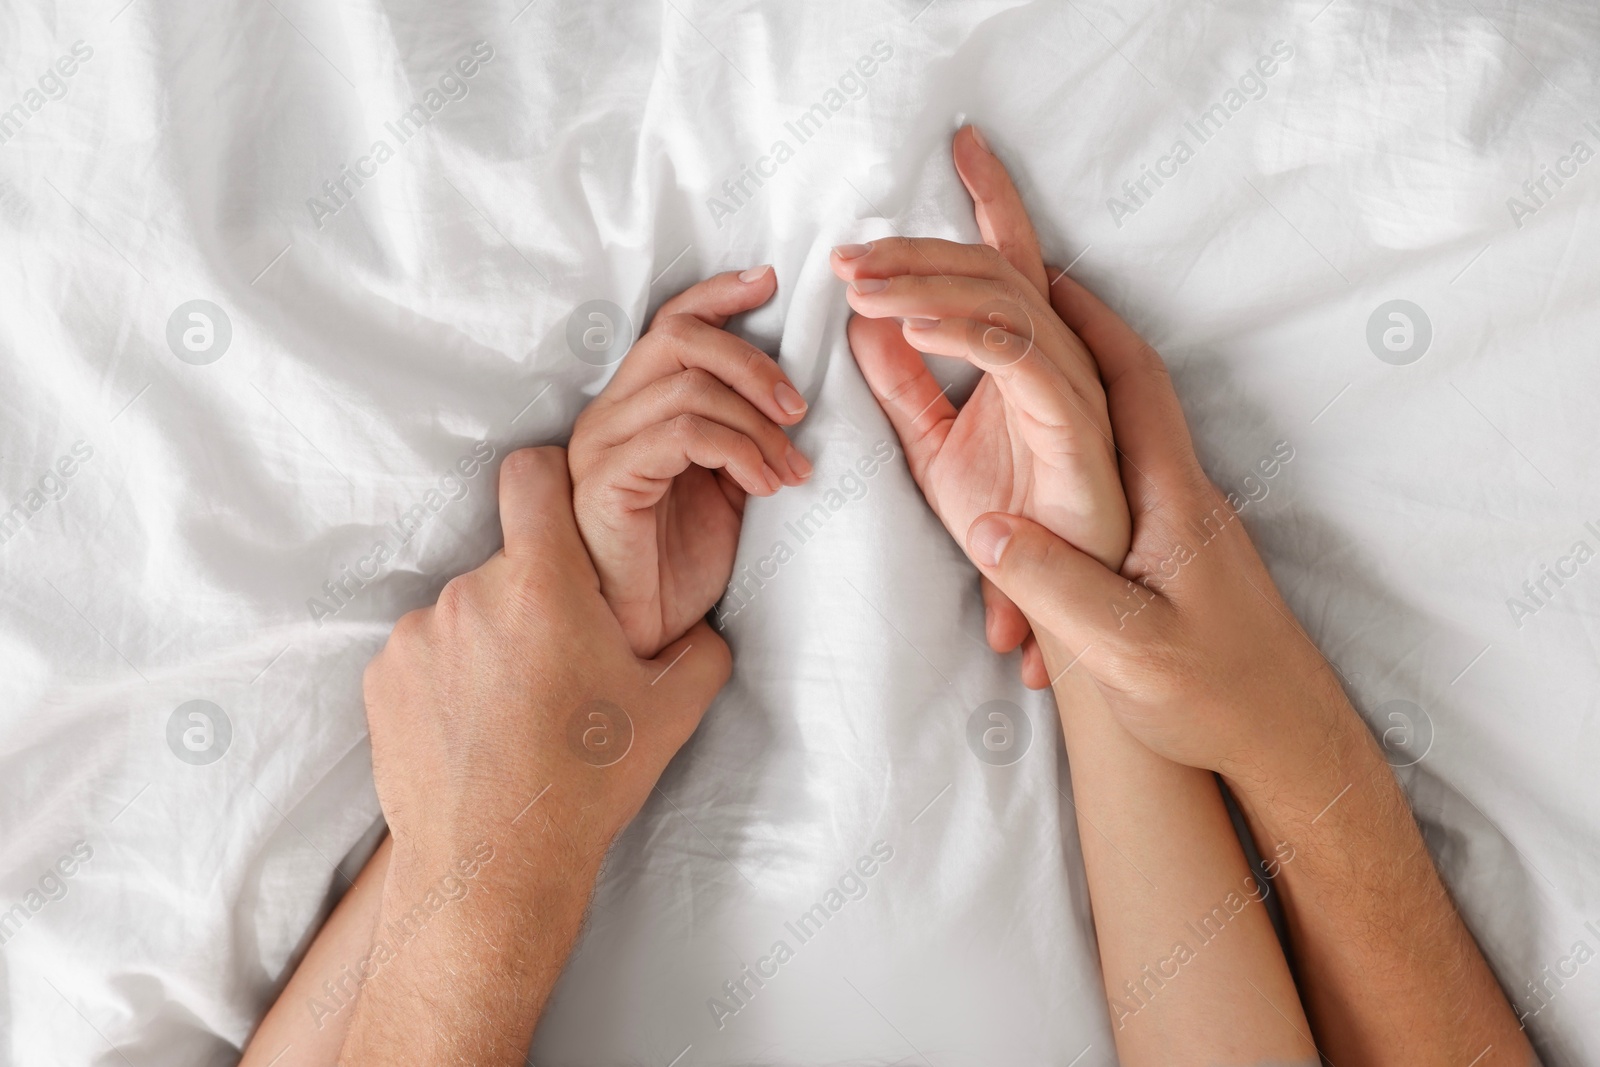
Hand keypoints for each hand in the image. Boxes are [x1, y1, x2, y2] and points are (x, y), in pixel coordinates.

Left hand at [362, 447, 731, 875]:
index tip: (565, 512)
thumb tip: (700, 627)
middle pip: (507, 562)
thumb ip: (700, 647)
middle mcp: (470, 593)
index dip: (551, 480)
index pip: (533, 474)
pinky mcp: (383, 677)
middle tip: (560, 666)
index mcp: (544, 583)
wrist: (494, 866)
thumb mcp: (673, 710)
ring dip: (490, 643)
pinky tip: (477, 731)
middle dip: (534, 599)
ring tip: (515, 711)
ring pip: (465, 612)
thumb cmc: (586, 784)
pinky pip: (423, 654)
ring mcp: (416, 635)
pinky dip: (449, 679)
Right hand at [568, 267, 810, 657]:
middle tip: (799, 410)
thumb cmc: (679, 564)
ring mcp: (602, 445)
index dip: (719, 294)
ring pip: (688, 387)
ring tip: (790, 467)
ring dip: (757, 422)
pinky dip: (739, 450)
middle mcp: (609, 415)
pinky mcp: (608, 480)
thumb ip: (743, 434)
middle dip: (754, 363)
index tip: (772, 282)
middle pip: (679, 339)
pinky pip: (683, 434)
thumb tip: (792, 395)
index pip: (670, 323)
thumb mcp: (725, 486)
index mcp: (636, 406)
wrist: (643, 631)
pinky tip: (766, 485)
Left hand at [834, 126, 1129, 687]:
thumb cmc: (1011, 522)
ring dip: (924, 284)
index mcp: (1028, 354)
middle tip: (844, 258)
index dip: (990, 198)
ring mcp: (1070, 384)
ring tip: (858, 289)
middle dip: (914, 252)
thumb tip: (865, 326)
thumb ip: (902, 386)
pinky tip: (908, 326)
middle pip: (992, 269)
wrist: (1060, 594)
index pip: (1009, 259)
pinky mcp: (1072, 421)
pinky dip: (962, 331)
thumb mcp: (933, 448)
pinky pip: (1017, 354)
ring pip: (1003, 299)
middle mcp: (1057, 355)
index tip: (959, 144)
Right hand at [959, 273, 1344, 778]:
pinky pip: (1117, 457)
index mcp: (1169, 495)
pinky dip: (1078, 422)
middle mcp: (1176, 488)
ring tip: (1013, 343)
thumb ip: (1056, 586)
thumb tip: (983, 525)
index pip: (1130, 380)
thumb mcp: (1127, 649)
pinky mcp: (1170, 543)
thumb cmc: (1214, 695)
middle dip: (1069, 322)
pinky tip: (1045, 436)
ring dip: (1073, 369)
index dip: (1083, 317)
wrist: (1281, 736)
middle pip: (1125, 378)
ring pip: (1121, 416)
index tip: (1036, 270)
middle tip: (1011, 281)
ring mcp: (1177, 514)